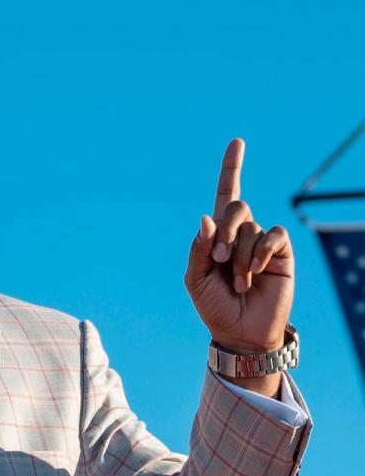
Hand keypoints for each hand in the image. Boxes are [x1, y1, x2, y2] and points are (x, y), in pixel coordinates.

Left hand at [184, 139, 294, 395]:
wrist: (240, 332)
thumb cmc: (214, 306)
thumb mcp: (195, 279)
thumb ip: (198, 249)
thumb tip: (205, 218)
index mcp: (218, 235)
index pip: (225, 195)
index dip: (231, 169)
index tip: (237, 142)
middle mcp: (241, 233)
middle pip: (235, 207)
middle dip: (224, 232)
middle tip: (220, 260)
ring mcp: (262, 242)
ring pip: (250, 227)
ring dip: (240, 255)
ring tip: (238, 282)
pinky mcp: (280, 253)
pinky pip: (272, 236)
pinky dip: (259, 252)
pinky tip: (255, 273)